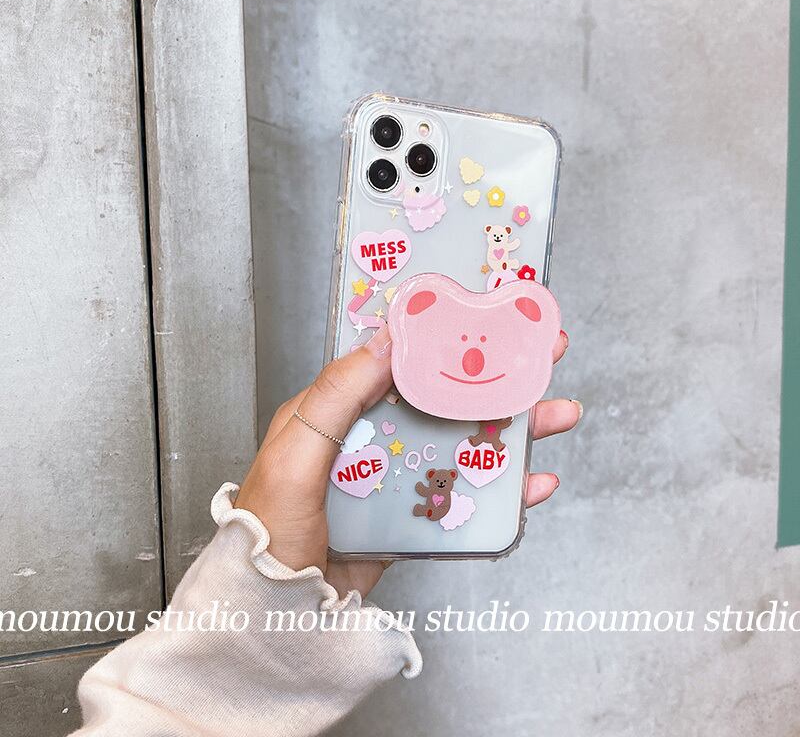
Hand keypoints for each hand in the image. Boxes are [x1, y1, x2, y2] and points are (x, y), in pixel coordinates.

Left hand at [235, 324, 579, 597]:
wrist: (275, 611)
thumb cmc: (269, 531)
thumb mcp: (294, 455)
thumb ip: (335, 397)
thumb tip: (384, 341)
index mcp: (338, 412)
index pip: (397, 362)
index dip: (443, 340)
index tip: (486, 320)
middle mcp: (371, 439)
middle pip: (443, 399)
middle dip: (495, 379)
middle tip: (541, 357)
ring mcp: (396, 478)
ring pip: (462, 443)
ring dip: (511, 430)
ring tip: (554, 416)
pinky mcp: (413, 516)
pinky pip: (463, 495)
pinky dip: (502, 489)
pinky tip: (532, 482)